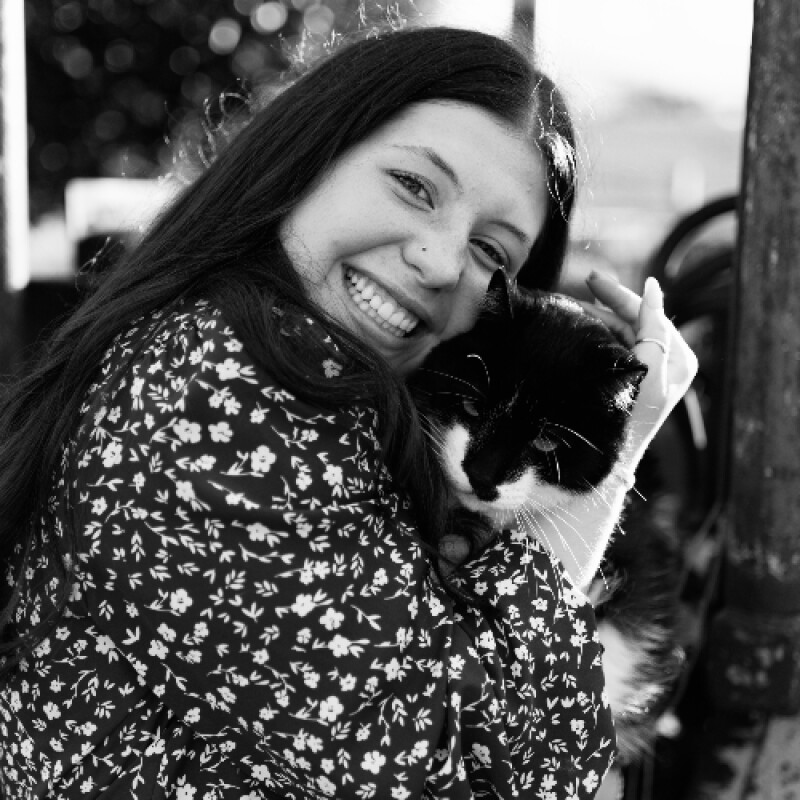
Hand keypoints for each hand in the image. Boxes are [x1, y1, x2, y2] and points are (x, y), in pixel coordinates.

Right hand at [580, 271, 698, 463]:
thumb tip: (653, 287)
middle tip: (581, 285)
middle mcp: (666, 362)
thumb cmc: (630, 417)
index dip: (619, 294)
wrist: (608, 460)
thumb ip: (653, 328)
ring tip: (570, 310)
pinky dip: (595, 336)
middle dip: (606, 304)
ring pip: (620, 333)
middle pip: (633, 320)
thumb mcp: (648, 369)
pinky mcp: (628, 381)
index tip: (591, 280)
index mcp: (678, 358)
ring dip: (597, 319)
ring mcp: (647, 372)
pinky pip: (613, 348)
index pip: (647, 313)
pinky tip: (576, 330)